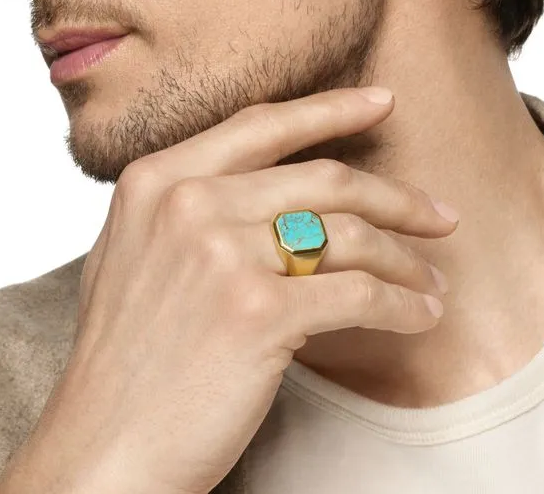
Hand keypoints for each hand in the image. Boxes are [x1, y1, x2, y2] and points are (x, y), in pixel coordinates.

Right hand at [0, 87, 456, 493]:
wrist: (106, 440)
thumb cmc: (126, 353)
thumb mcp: (136, 252)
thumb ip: (190, 207)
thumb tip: (265, 191)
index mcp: (157, 180)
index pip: (262, 125)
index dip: (329, 109)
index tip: (379, 103)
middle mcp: (189, 203)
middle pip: (323, 179)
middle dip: (395, 197)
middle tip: (437, 214)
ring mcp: (222, 254)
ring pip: (348, 235)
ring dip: (403, 258)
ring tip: (430, 279)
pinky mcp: (258, 313)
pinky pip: (357, 294)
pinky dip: (400, 304)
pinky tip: (420, 315)